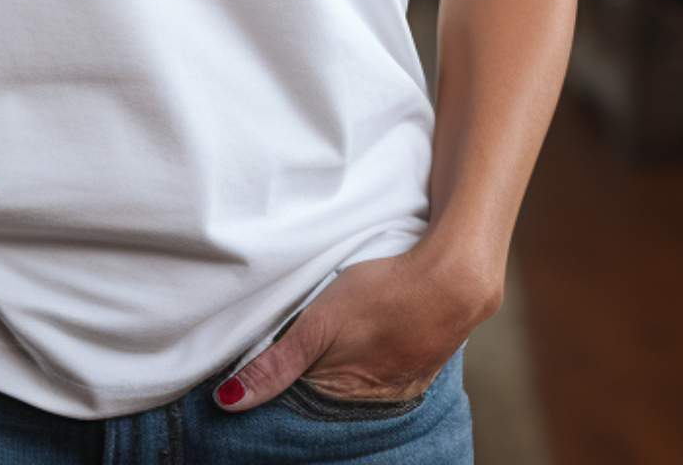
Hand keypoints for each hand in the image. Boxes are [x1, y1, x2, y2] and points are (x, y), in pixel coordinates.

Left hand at [215, 247, 497, 410]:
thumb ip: (277, 363)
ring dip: (341, 371)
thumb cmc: (382, 294)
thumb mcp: (319, 323)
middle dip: (307, 383)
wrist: (453, 279)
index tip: (260, 369)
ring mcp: (401, 385)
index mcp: (344, 395)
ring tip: (331, 346)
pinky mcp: (422, 365)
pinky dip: (372, 362)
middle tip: (295, 351)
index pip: (297, 403)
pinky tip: (367, 345)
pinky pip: (387, 374)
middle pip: (327, 397)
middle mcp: (374, 400)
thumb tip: (230, 401)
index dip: (278, 386)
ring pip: (357, 385)